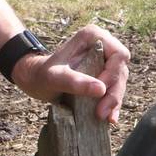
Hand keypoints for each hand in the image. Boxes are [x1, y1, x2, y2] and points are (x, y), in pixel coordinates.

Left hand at [11, 24, 130, 123]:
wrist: (35, 81)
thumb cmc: (42, 74)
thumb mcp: (55, 78)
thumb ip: (76, 82)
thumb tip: (101, 90)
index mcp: (93, 36)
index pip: (118, 55)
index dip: (113, 75)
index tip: (100, 93)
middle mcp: (102, 45)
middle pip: (120, 70)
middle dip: (114, 93)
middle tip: (102, 113)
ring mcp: (104, 59)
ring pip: (120, 81)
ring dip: (114, 100)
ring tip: (106, 118)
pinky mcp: (103, 73)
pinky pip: (114, 88)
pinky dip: (113, 103)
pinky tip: (110, 118)